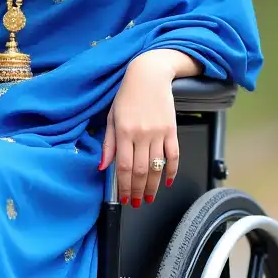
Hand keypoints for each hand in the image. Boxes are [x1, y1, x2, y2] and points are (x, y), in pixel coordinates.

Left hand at [99, 52, 180, 204]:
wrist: (149, 75)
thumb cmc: (127, 95)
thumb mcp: (112, 117)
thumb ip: (108, 144)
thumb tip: (103, 167)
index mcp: (124, 132)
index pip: (123, 167)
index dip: (124, 186)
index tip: (125, 198)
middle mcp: (141, 134)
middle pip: (141, 171)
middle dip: (139, 191)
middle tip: (137, 203)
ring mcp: (158, 133)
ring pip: (157, 167)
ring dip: (154, 186)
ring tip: (150, 198)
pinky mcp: (172, 130)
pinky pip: (174, 155)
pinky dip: (172, 171)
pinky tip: (167, 181)